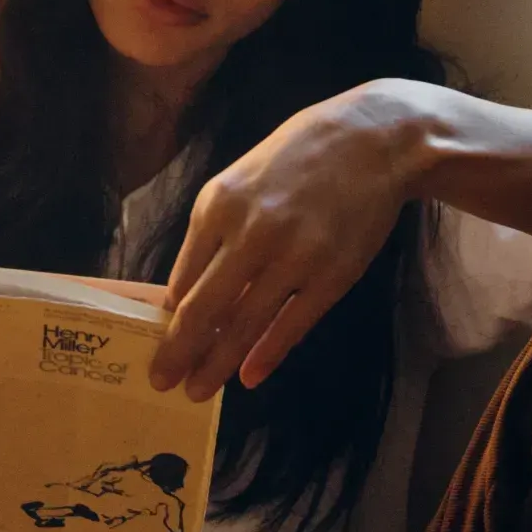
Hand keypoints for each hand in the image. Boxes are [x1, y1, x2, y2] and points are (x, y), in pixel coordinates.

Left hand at [151, 87, 420, 400]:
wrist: (373, 141)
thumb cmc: (301, 156)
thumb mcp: (241, 178)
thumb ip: (212, 229)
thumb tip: (187, 288)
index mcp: (218, 205)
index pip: (183, 278)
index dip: (168, 320)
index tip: (158, 345)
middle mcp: (251, 233)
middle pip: (204, 309)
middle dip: (178, 352)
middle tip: (161, 381)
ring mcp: (294, 257)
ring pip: (244, 325)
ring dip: (216, 364)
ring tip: (197, 390)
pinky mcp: (332, 275)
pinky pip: (291, 325)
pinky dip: (267, 355)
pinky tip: (249, 377)